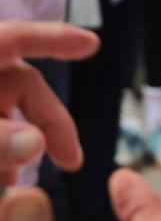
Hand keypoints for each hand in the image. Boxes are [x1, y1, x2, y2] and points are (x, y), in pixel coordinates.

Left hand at [0, 21, 99, 185]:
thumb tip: (36, 145)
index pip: (21, 38)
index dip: (57, 39)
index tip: (91, 45)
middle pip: (22, 89)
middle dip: (48, 123)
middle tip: (72, 159)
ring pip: (4, 118)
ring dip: (19, 147)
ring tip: (23, 182)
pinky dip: (1, 155)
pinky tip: (6, 181)